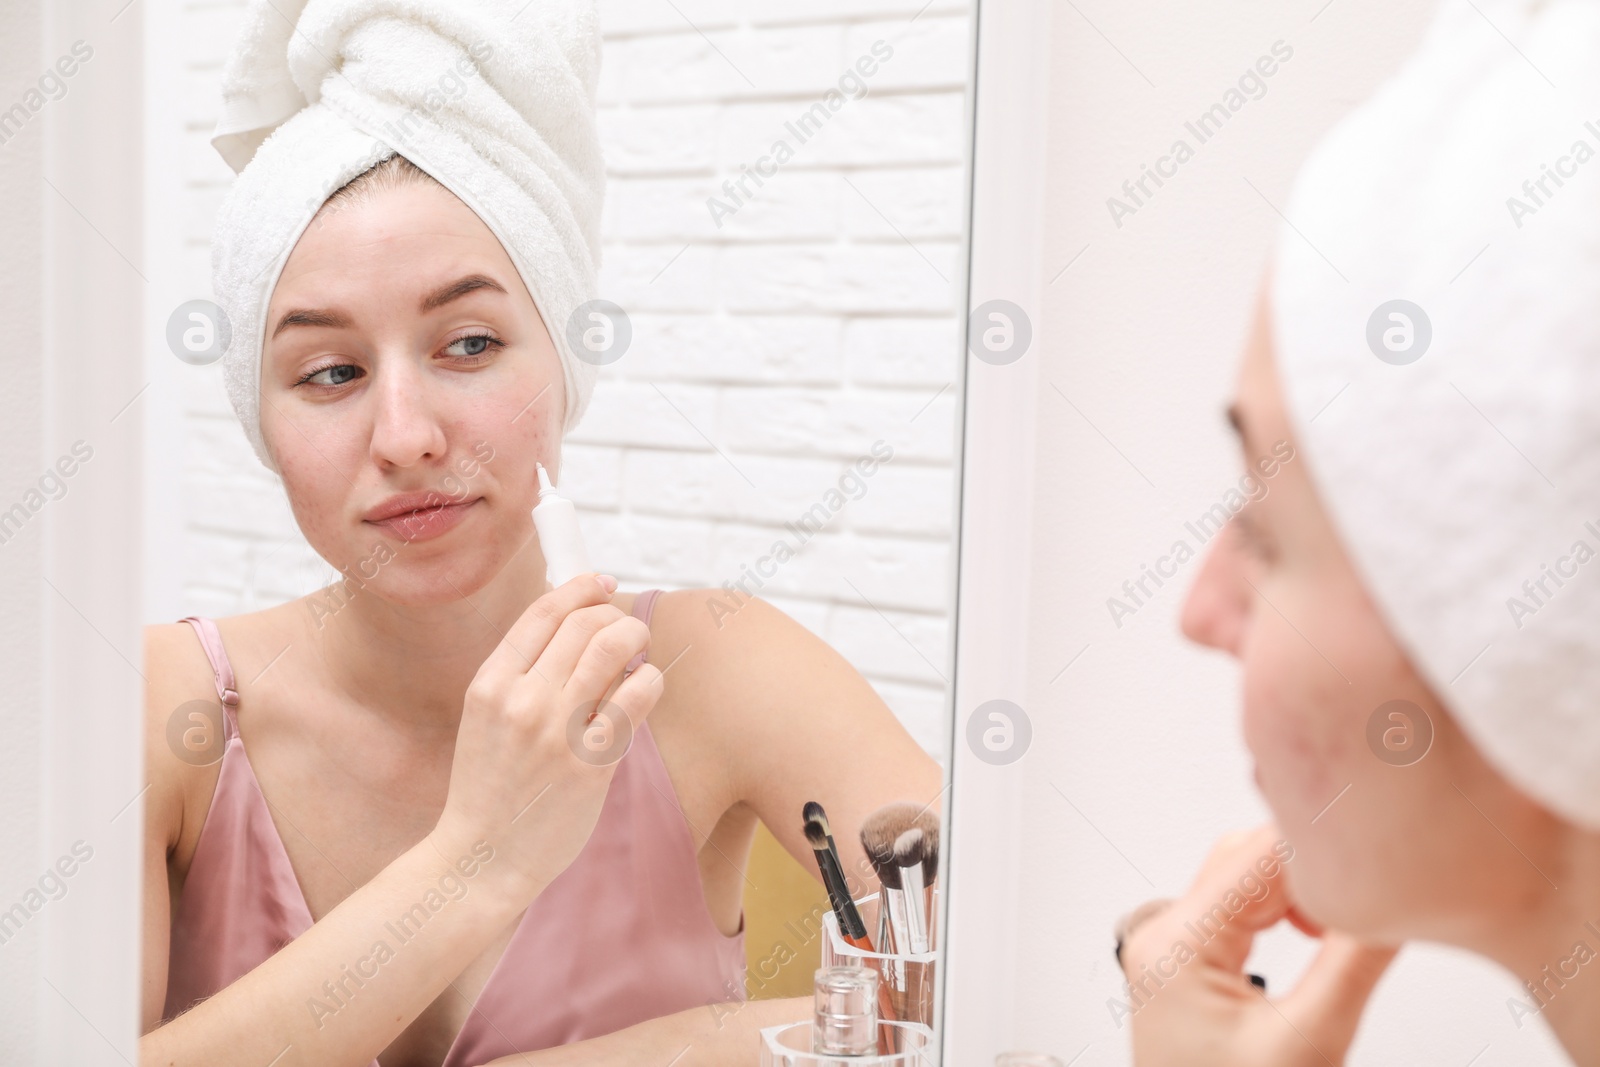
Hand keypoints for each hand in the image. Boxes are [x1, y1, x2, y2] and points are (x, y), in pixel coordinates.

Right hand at [431, 573, 662, 899]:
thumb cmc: (490, 785)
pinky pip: (637, 697)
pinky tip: (642, 688)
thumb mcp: (486, 717)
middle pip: (586, 623)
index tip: (601, 584)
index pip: (543, 612)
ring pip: (615, 649)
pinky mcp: (594, 763)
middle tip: (625, 630)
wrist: (483, 858)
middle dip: (614, 615)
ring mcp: (560, 731)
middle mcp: (523, 701)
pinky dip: (648, 681)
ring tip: (637, 652)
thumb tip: (572, 619)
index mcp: (490, 684)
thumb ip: (521, 672)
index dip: (580, 588)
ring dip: (635, 639)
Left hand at [1120, 825, 1396, 1066]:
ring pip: (1246, 877)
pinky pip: (1239, 909)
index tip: (1380, 841)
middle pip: (1248, 857)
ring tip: (1349, 920)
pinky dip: (1285, 910)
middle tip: (1376, 884)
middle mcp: (1161, 934)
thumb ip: (1352, 961)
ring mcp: (1170, 947)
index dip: (1322, 841)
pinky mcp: (1187, 963)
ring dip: (1302, 888)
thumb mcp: (1308, 1042)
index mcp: (1175, 944)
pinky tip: (1318, 935)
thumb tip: (1394, 901)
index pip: (1257, 857)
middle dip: (1315, 864)